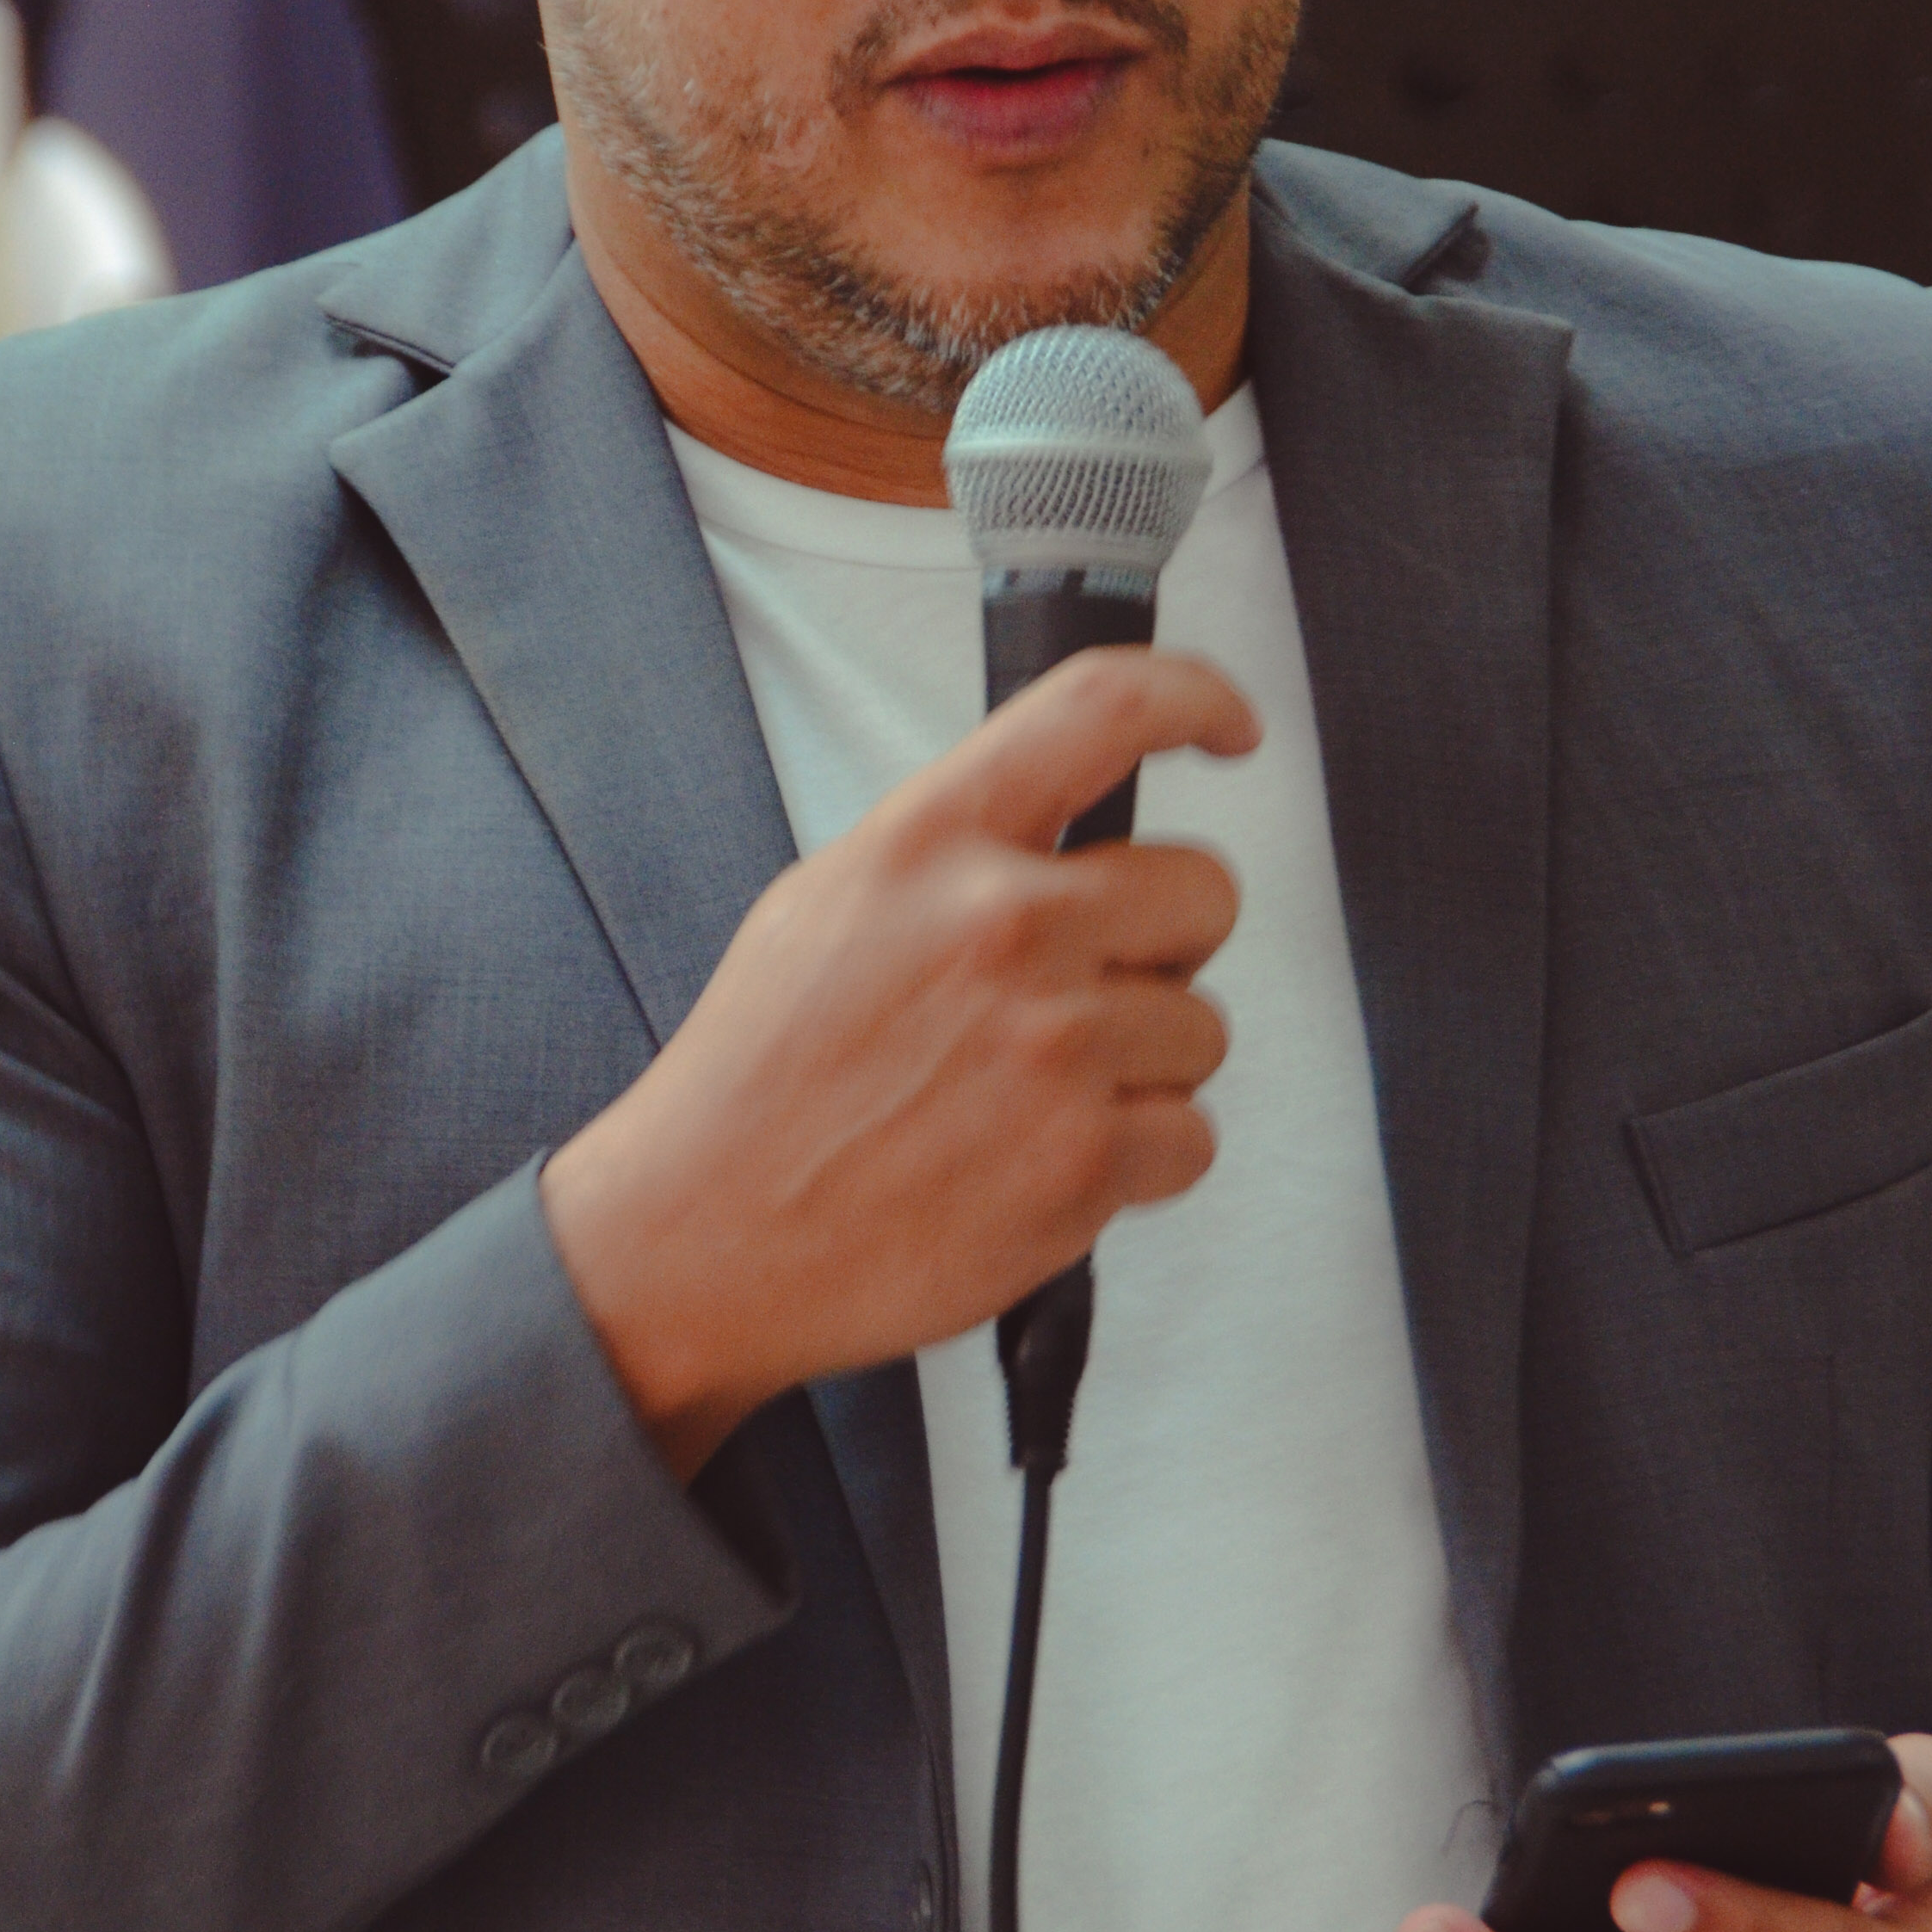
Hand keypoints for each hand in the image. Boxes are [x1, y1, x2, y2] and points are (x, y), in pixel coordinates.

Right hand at [541, 646, 1256, 1475]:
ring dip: (1143, 1067)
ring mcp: (1052, 1045)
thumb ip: (953, 854)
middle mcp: (1003, 926)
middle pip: (1202, 891)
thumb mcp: (826, 904)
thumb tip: (1061, 838)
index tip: (1227, 725)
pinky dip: (1136, 1162)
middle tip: (1088, 992)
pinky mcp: (1081, 1161)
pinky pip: (1190, 1137)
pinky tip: (1043, 1162)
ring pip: (1202, 1028)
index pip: (1103, 708)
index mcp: (932, 843)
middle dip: (1167, 945)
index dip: (1195, 697)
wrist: (704, 1234)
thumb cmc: (760, 1082)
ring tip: (1033, 1098)